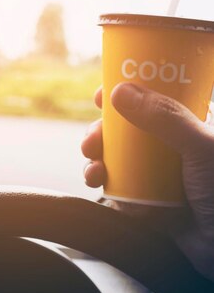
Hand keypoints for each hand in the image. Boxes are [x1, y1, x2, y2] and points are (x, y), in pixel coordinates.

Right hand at [81, 83, 213, 278]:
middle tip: (91, 141)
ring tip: (92, 170)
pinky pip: (115, 186)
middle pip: (126, 128)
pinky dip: (100, 182)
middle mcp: (172, 148)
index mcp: (192, 126)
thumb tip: (121, 91)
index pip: (154, 99)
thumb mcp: (201, 148)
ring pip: (115, 157)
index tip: (101, 95)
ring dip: (95, 159)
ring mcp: (157, 175)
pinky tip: (98, 184)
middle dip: (101, 132)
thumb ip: (165, 119)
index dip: (126, 93)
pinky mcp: (146, 201)